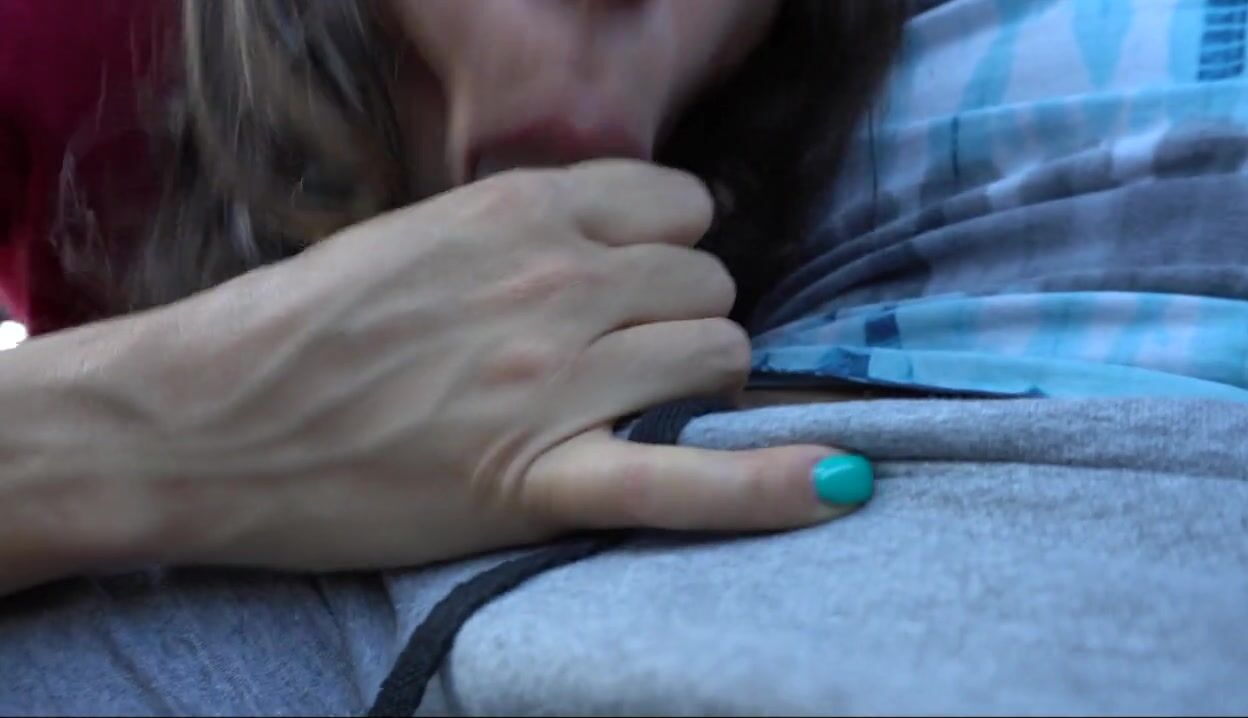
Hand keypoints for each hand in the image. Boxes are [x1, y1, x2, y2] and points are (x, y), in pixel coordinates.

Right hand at [122, 160, 867, 571]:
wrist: (202, 419)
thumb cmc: (298, 327)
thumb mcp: (420, 237)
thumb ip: (525, 235)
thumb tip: (618, 246)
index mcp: (522, 210)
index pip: (681, 207)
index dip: (674, 248)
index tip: (646, 285)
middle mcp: (557, 283)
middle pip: (711, 281)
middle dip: (686, 315)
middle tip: (633, 358)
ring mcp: (555, 382)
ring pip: (718, 356)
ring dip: (698, 380)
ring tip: (643, 409)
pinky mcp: (539, 478)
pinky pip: (687, 484)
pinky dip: (769, 486)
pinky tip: (842, 483)